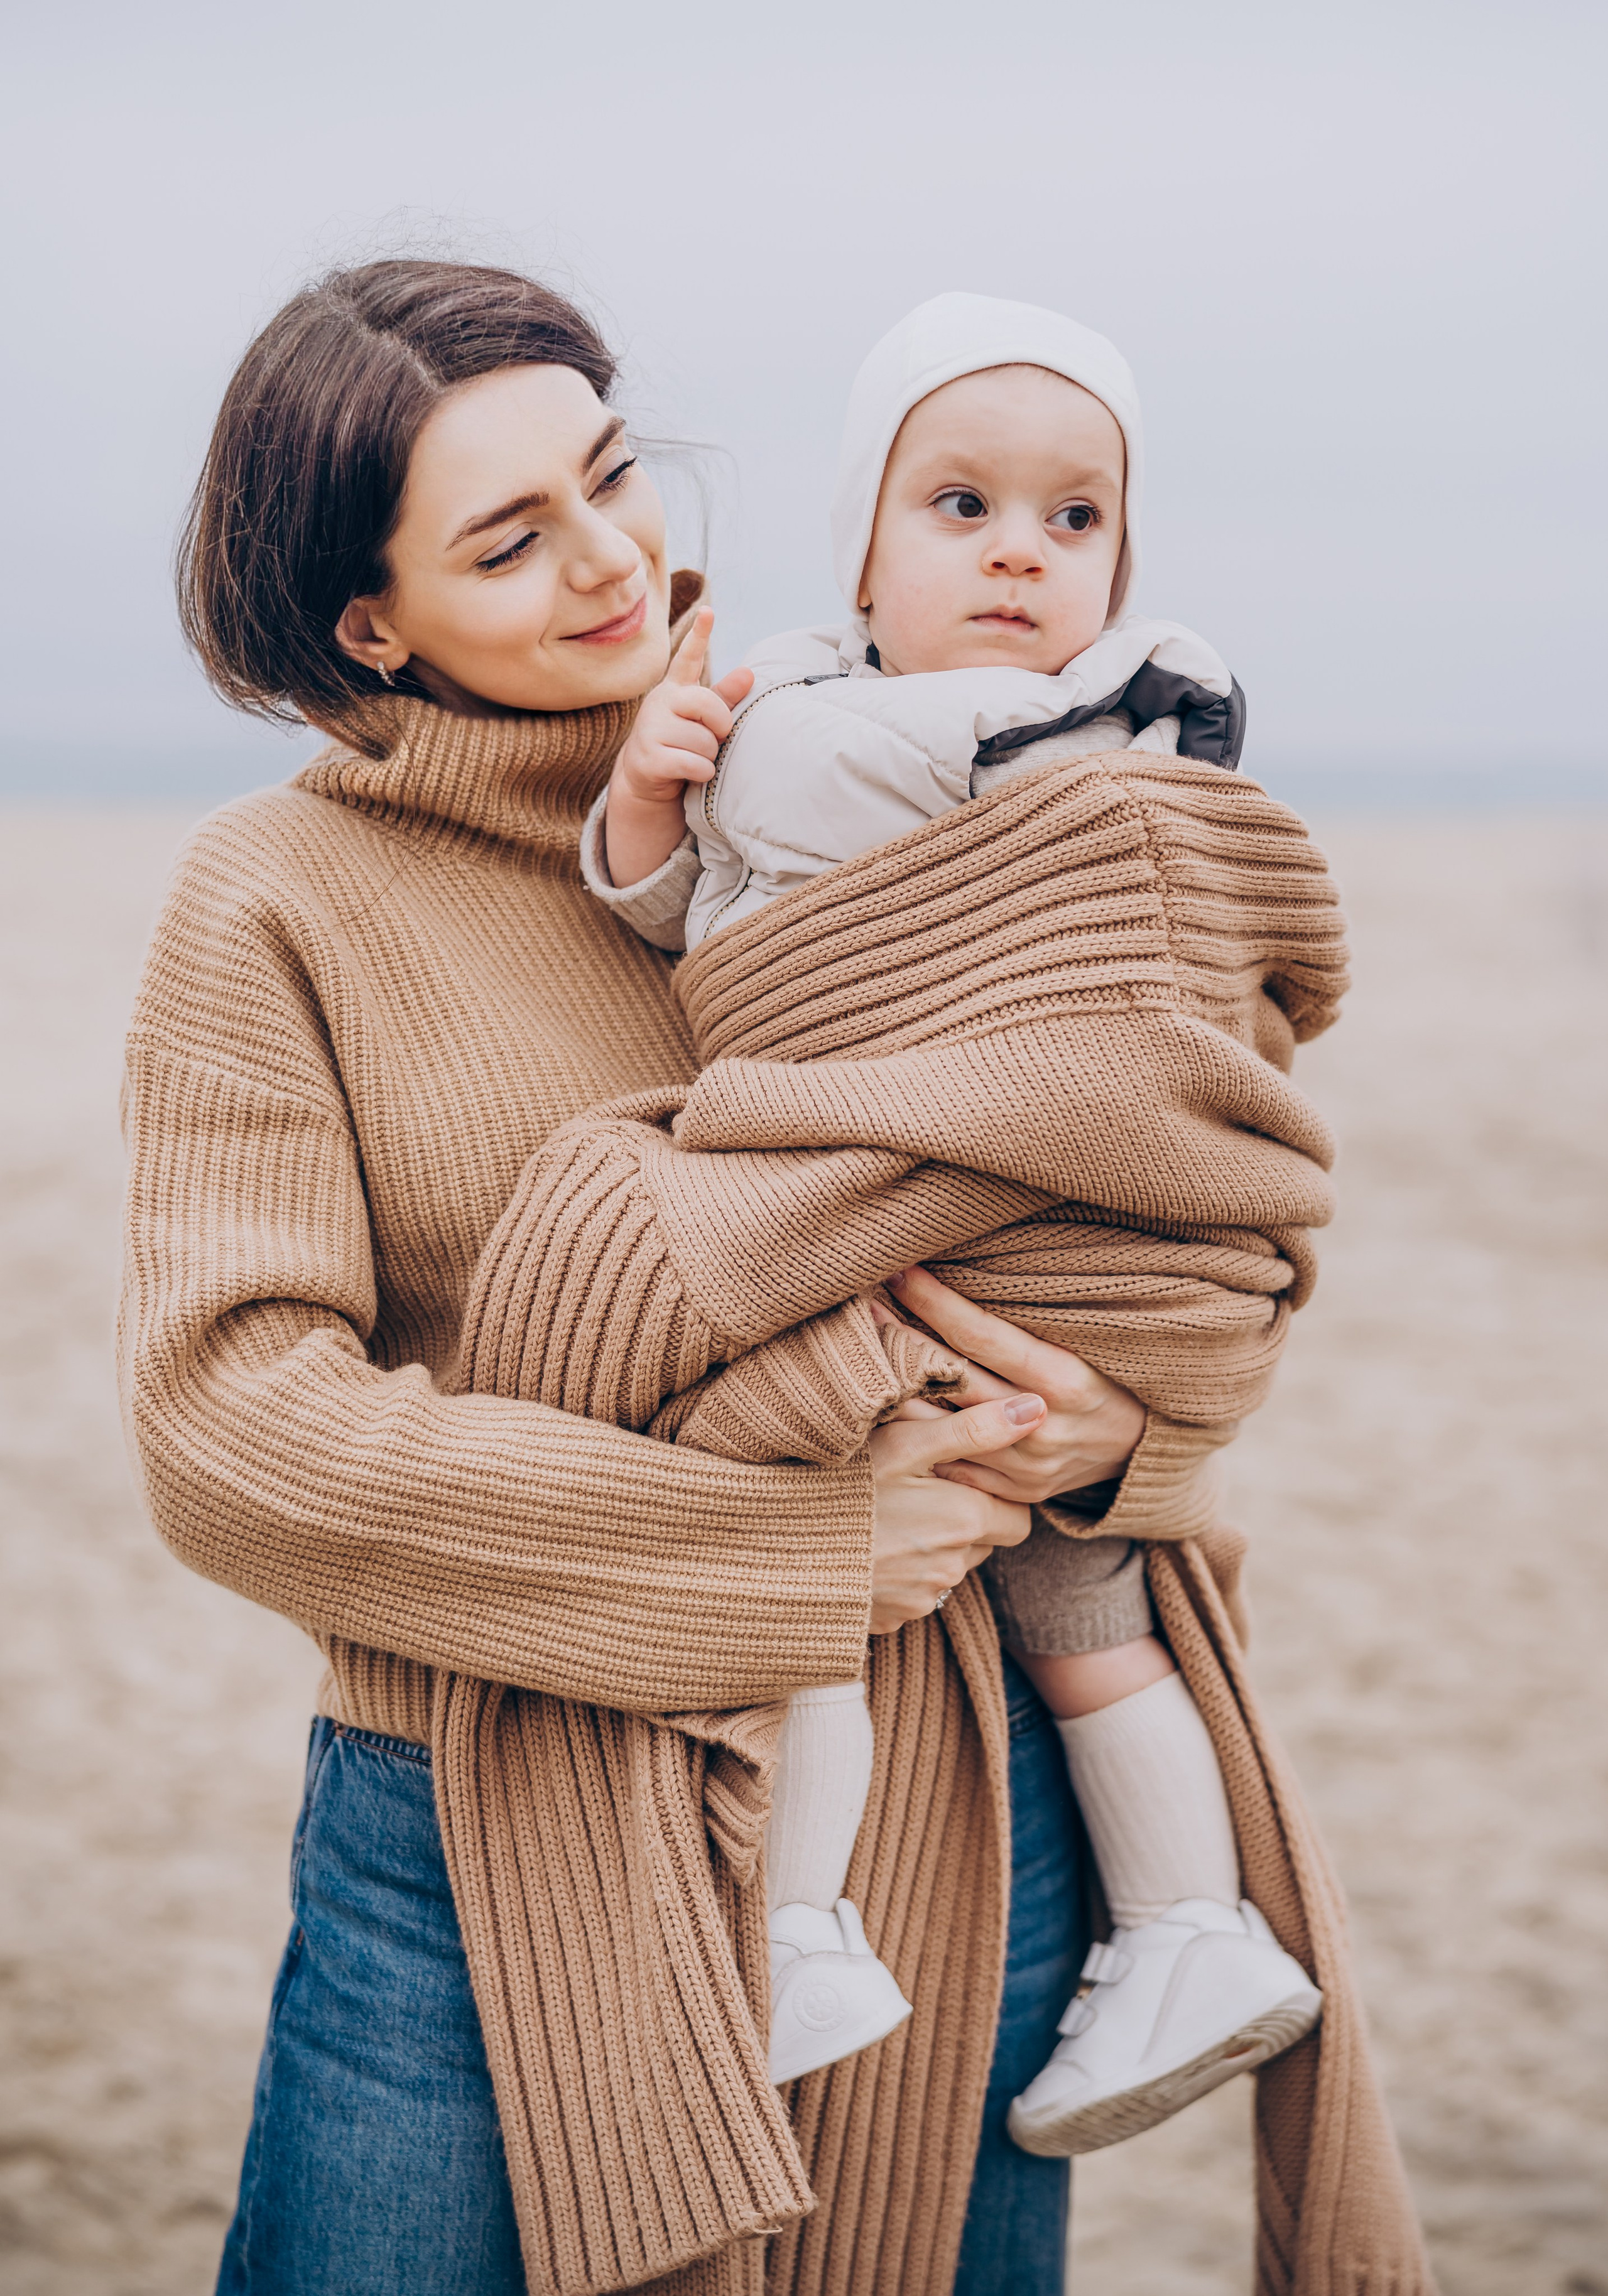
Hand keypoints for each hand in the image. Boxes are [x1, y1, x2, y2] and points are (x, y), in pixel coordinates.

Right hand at [604, 607, 754, 886]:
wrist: (645, 779)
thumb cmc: (680, 743)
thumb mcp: (702, 719)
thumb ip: (724, 697)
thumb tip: (749, 673)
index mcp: (675, 689)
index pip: (687, 658)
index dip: (699, 635)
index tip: (708, 611)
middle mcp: (659, 703)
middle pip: (707, 704)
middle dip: (720, 726)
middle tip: (714, 738)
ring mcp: (650, 730)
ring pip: (704, 741)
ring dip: (709, 756)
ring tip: (695, 758)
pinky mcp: (649, 758)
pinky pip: (695, 764)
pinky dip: (703, 773)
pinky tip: (694, 774)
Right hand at [867, 1393, 1040, 1633]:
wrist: (777, 1547)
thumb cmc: (843, 1484)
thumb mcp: (907, 1442)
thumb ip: (975, 1428)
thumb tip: (1036, 1408)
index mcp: (965, 1521)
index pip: (1018, 1517)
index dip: (994, 1495)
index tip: (958, 1477)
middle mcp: (953, 1567)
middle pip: (983, 1543)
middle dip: (963, 1519)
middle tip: (918, 1491)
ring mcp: (921, 1599)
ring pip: (949, 1567)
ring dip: (932, 1545)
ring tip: (889, 1515)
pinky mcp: (891, 1619)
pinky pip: (915, 1593)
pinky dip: (902, 1571)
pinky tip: (870, 1545)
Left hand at [876, 1266, 1145, 1505]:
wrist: (1145, 1451)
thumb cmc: (1113, 1376)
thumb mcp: (1090, 1340)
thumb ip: (1037, 1314)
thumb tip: (974, 1260)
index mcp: (1065, 1382)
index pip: (980, 1335)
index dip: (934, 1301)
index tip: (899, 1271)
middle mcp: (1041, 1427)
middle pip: (950, 1377)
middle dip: (900, 1336)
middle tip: (860, 1302)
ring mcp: (1024, 1468)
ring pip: (939, 1426)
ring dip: (896, 1385)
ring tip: (862, 1349)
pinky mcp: (1013, 1494)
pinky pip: (950, 1465)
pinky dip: (918, 1437)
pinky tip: (886, 1408)